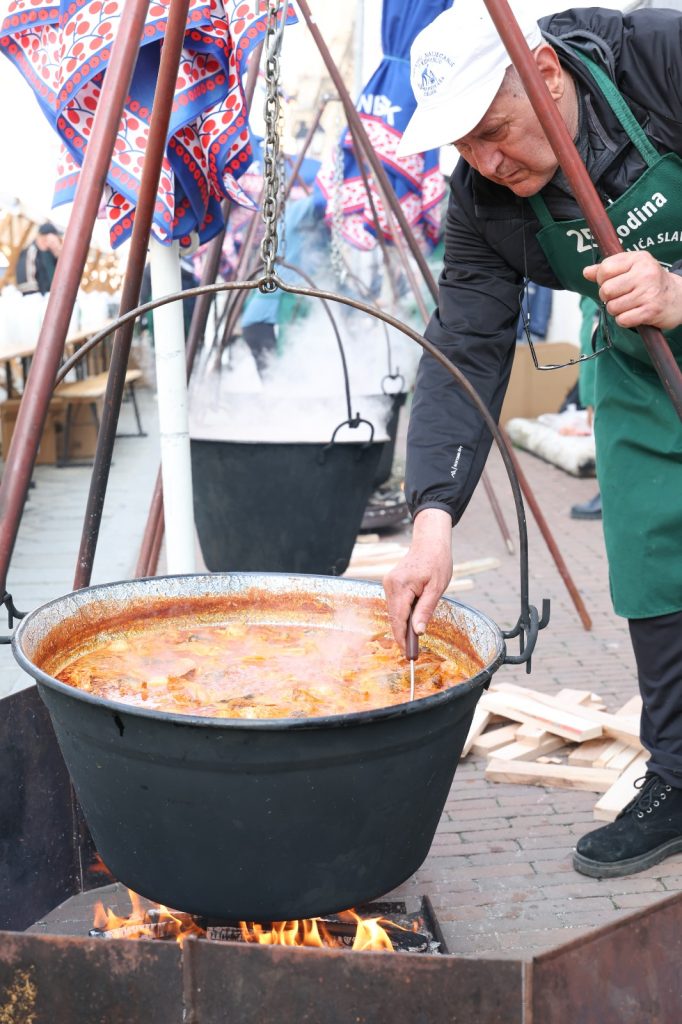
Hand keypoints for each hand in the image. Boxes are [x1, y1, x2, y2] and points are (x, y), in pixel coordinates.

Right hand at [382, 508, 452, 653]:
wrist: (429, 542)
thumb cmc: (437, 562)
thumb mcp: (437, 588)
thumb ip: (425, 610)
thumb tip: (417, 632)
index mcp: (401, 585)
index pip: (398, 618)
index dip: (402, 638)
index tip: (407, 653)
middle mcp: (390, 584)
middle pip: (394, 617)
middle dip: (402, 634)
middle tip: (412, 652)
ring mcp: (388, 583)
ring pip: (393, 611)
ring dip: (402, 624)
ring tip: (412, 641)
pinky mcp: (390, 583)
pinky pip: (395, 604)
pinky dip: (402, 614)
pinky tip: (410, 622)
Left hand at [583, 252, 681, 330]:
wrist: (677, 297)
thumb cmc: (649, 282)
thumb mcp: (631, 268)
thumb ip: (608, 269)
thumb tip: (586, 272)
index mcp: (639, 259)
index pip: (605, 269)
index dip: (601, 279)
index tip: (610, 282)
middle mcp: (645, 274)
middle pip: (606, 290)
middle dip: (607, 298)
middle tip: (619, 296)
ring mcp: (649, 293)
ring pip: (612, 307)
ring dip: (616, 310)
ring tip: (628, 305)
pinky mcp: (651, 311)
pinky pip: (622, 320)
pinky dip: (624, 320)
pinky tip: (633, 314)